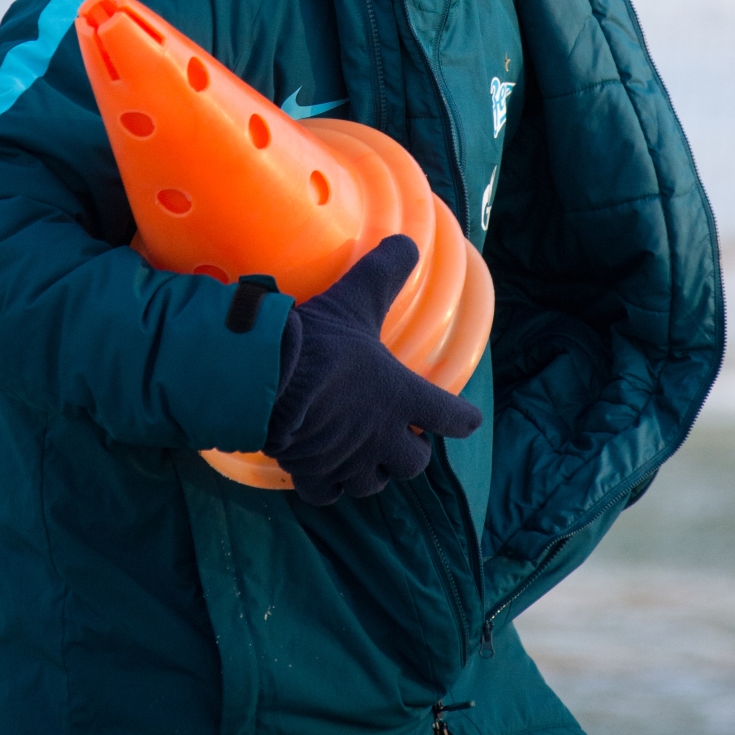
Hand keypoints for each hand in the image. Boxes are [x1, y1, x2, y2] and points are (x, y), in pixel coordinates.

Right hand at [264, 235, 482, 505]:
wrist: (268, 381)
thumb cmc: (320, 340)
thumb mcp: (357, 297)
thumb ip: (385, 270)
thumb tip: (407, 241)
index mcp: (403, 397)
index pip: (452, 417)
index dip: (461, 418)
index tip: (465, 419)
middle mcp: (383, 437)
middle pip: (413, 463)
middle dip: (410, 452)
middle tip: (402, 436)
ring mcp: (348, 461)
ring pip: (372, 484)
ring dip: (372, 472)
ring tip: (364, 457)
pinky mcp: (313, 474)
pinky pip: (327, 493)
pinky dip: (327, 485)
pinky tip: (321, 472)